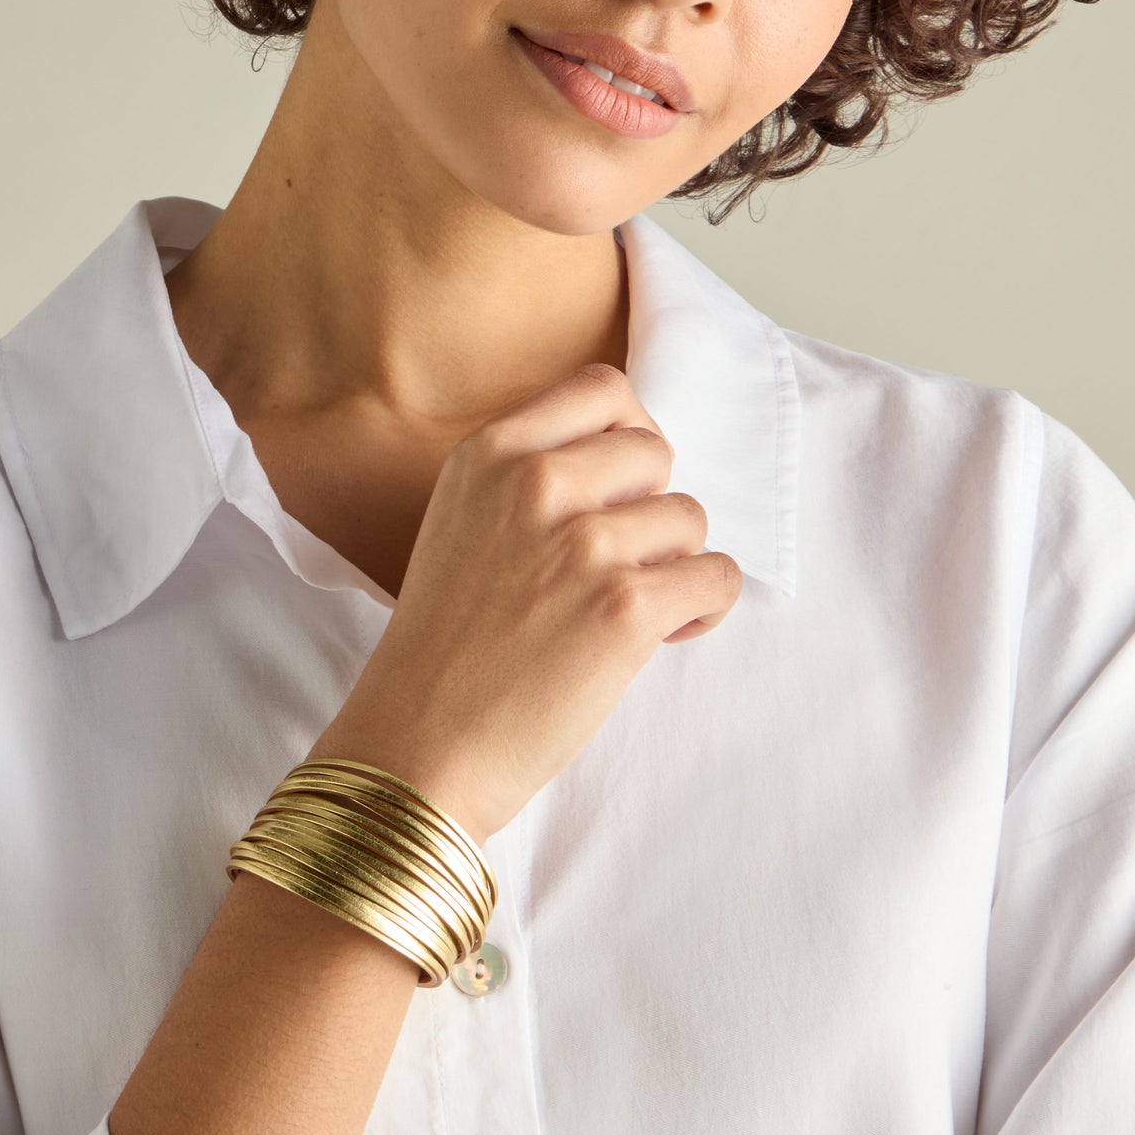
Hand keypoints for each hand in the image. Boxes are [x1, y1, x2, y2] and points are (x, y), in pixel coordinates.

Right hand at [310, 362, 741, 843]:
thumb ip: (524, 479)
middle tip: (621, 564)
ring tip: (629, 611)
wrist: (417, 744)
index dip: (629, 438)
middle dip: (651, 509)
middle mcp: (535, 483)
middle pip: (655, 451)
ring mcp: (583, 543)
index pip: (603, 390)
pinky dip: (702, 608)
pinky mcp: (624, 607)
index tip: (621, 489)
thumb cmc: (441, 649)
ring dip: (675, 565)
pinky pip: (717, 576)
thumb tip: (628, 466)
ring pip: (691, 516)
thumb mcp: (459, 523)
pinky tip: (659, 637)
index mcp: (490, 454)